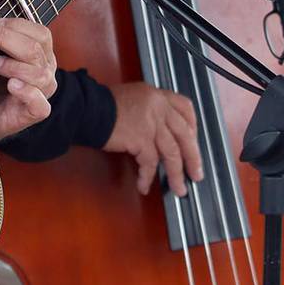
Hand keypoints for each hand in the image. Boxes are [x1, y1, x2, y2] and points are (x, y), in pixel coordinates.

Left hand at [0, 0, 57, 141]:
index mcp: (39, 47)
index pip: (37, 30)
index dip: (11, 24)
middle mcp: (45, 67)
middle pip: (36, 48)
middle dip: (6, 39)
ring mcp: (42, 91)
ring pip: (39, 74)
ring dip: (14, 66)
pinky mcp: (34, 112)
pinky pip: (40, 103)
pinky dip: (27, 92)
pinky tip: (12, 85)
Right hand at [103, 81, 203, 195]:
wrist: (87, 108)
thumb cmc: (102, 105)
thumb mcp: (133, 98)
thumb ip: (150, 110)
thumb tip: (159, 133)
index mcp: (157, 95)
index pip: (185, 108)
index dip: (192, 128)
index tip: (193, 141)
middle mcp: (158, 107)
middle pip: (184, 135)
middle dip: (193, 157)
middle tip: (196, 174)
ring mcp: (151, 123)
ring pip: (172, 153)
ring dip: (176, 174)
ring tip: (179, 189)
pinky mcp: (141, 138)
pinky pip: (150, 163)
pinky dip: (147, 177)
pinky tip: (144, 185)